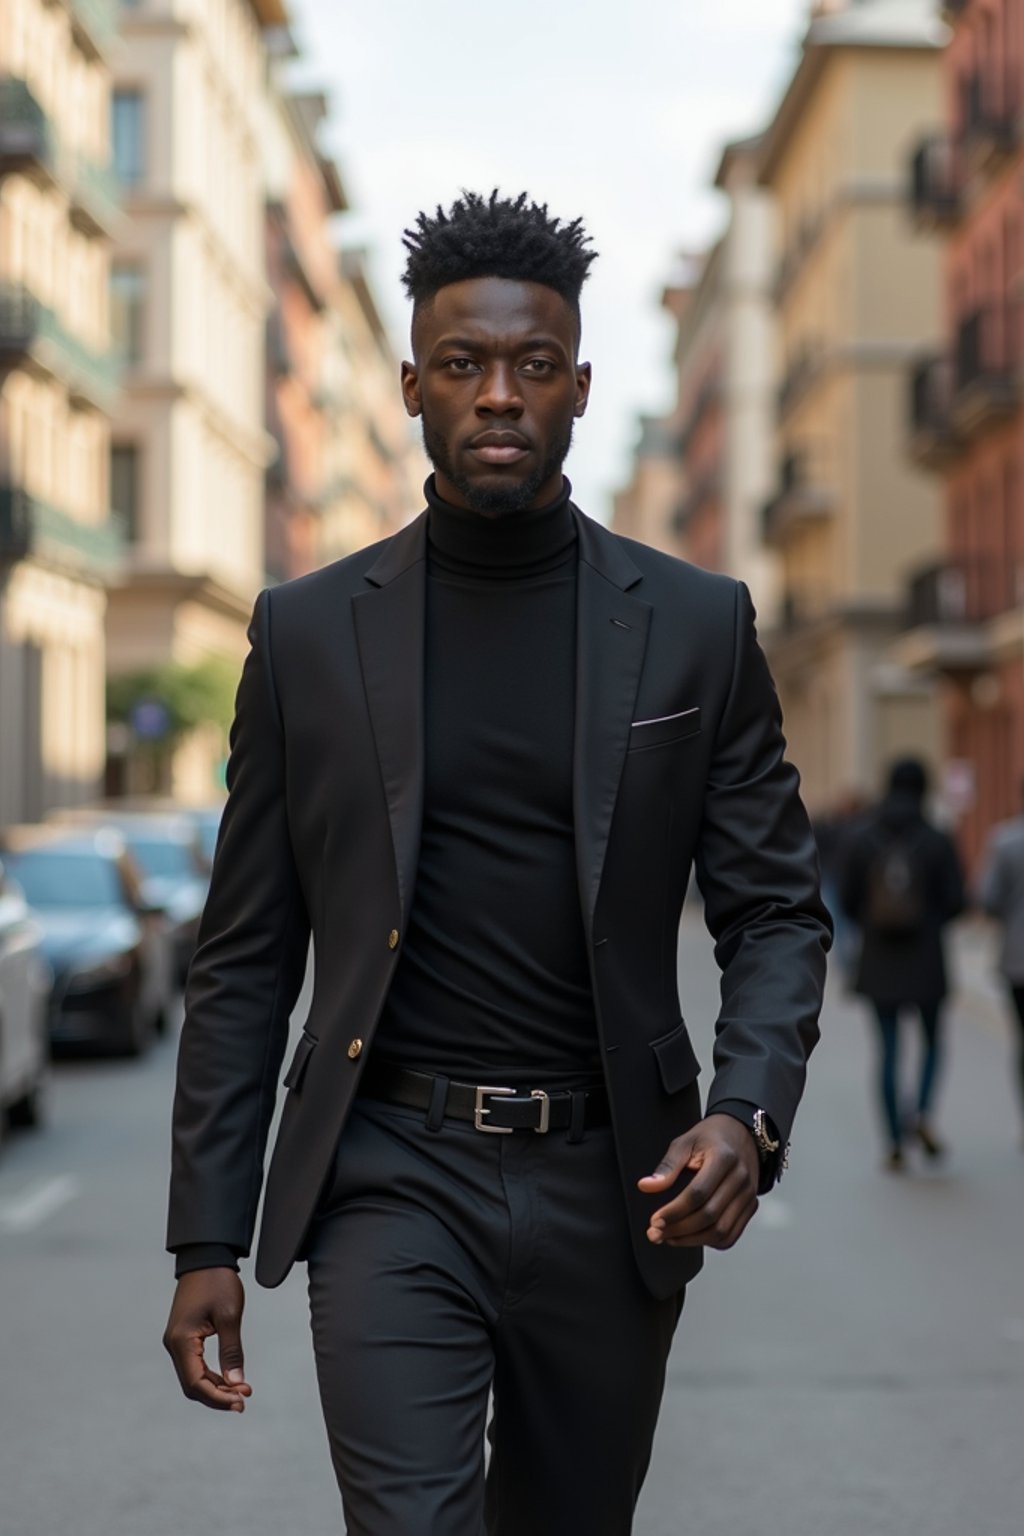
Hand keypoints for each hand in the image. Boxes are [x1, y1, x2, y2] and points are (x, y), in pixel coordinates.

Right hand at [163, 1268, 251, 1412]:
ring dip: (215, 1387)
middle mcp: (174, 1345)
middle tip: (243, 1400)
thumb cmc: (217, 1282)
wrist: (206, 1258)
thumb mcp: (229, 1316)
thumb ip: (231, 1352)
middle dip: (217, 1396)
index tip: (240, 1401)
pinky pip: (195, 1365)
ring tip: (241, 1391)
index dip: (217, 1397)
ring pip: (193, 1377)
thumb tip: (236, 1384)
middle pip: (192, 1385)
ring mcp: (177, 1342)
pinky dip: (211, 1375)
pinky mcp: (183, 1338)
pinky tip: (229, 1379)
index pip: (195, 1383)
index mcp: (181, 1341)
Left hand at [637, 1113, 759, 1249]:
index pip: (697, 1193)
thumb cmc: (710, 1138)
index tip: (655, 1220)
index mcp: (723, 1158)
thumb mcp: (686, 1142)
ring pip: (721, 1231)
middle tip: (656, 1233)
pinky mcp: (751, 1206)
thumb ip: (667, 1166)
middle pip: (709, 1215)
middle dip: (679, 1229)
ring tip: (669, 1237)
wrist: (741, 1133)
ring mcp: (748, 1195)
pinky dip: (710, 1242)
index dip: (674, 1211)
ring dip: (692, 1240)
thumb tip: (646, 1186)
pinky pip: (731, 1235)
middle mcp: (740, 1178)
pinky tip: (691, 1238)